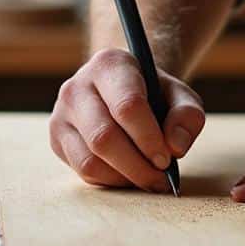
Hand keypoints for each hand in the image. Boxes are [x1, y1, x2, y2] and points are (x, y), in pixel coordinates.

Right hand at [49, 48, 205, 191]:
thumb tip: (175, 146)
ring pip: (89, 160)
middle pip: (104, 137)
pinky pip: (82, 170)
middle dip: (137, 166)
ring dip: (124, 178)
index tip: (166, 159)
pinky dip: (110, 181)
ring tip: (147, 179)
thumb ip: (187, 116)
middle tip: (160, 179)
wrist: (122, 90)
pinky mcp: (57, 138)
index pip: (127, 106)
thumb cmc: (154, 94)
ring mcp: (61, 113)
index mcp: (110, 64)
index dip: (149, 138)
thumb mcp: (180, 96)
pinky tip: (129, 175)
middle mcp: (77, 86)